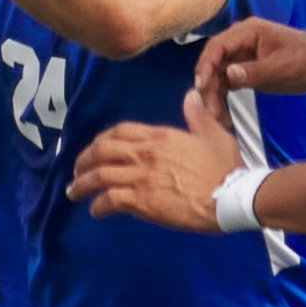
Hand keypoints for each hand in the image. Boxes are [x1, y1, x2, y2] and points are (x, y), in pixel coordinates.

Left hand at [67, 90, 241, 230]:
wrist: (231, 196)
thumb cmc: (226, 168)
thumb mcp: (215, 134)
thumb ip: (198, 115)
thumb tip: (191, 95)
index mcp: (160, 136)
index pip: (120, 131)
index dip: (102, 140)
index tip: (96, 149)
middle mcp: (145, 153)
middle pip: (101, 151)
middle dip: (83, 161)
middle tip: (77, 171)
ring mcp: (141, 177)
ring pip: (99, 176)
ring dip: (82, 185)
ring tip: (74, 193)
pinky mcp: (142, 201)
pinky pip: (109, 200)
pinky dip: (98, 206)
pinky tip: (96, 211)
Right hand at [194, 18, 305, 118]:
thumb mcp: (282, 68)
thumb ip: (255, 71)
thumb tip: (229, 74)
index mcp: (248, 32)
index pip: (217, 46)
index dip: (206, 66)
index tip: (201, 86)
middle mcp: (240, 41)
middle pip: (213, 61)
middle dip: (207, 85)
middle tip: (207, 108)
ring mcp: (241, 55)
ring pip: (217, 74)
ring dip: (213, 94)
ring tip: (216, 116)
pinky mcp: (245, 68)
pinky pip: (227, 82)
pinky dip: (222, 97)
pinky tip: (223, 115)